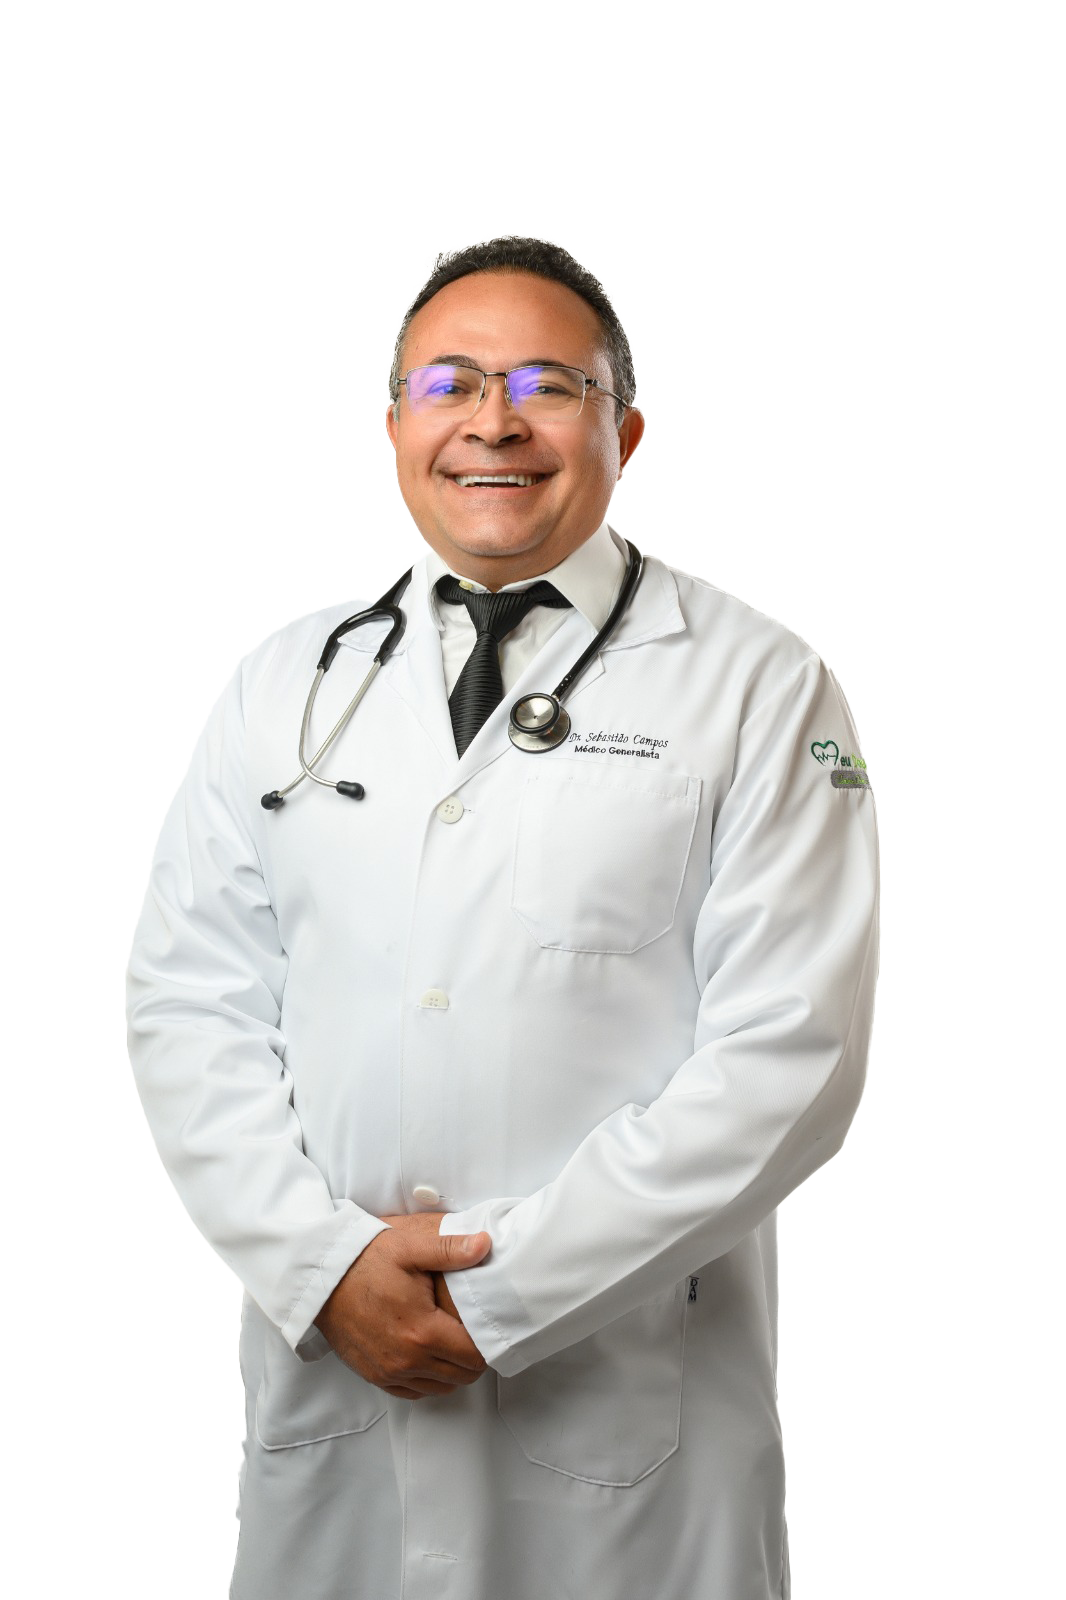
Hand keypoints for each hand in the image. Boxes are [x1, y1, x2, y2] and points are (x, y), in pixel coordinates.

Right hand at [314, 1216, 490, 1399]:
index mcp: (422, 1331)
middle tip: (472, 1330)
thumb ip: (450, 1249)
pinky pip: (414, 1391)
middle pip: (462, 1375)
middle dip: (473, 1356)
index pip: (474, 1356)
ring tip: (452, 1340)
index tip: (487, 1324)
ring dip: (452, 1369)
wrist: (321, 1277)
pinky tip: (427, 1354)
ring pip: (440, 1387)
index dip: (487, 1342)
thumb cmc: (365, 1259)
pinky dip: (427, 1378)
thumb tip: (484, 1245)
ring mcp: (389, 1372)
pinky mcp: (374, 1375)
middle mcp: (407, 1360)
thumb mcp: (410, 1246)